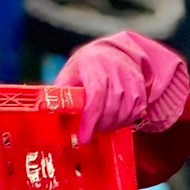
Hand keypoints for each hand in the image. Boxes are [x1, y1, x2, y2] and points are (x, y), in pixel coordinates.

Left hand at [54, 32, 189, 144]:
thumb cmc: (87, 65)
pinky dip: (126, 120)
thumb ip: (62, 89)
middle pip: (111, 108)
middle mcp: (115, 71)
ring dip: (112, 125)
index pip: (95, 98)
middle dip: (100, 126)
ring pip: (125, 112)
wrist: (112, 51)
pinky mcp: (140, 86)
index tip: (83, 137)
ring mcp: (130, 79)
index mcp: (94, 67)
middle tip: (90, 132)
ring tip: (101, 127)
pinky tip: (115, 121)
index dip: (90, 121)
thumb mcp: (70, 72)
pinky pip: (136, 110)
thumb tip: (49, 108)